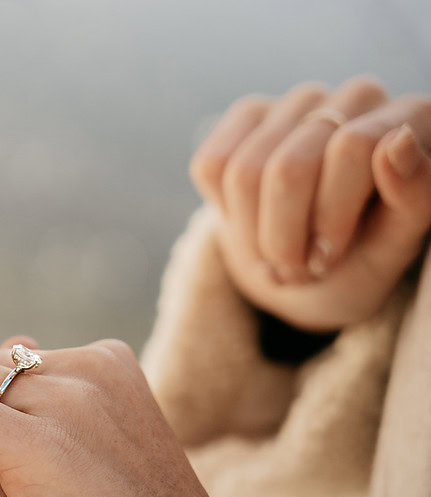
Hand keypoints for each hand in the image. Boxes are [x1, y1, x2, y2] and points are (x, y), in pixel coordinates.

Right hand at [190, 77, 430, 330]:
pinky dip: (224, 211)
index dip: (329, 216)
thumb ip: (414, 198)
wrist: (308, 272)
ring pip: (245, 170)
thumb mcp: (395, 248)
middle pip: (290, 166)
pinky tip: (252, 222)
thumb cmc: (361, 260)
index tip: (327, 260)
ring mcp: (300, 102)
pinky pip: (212, 164)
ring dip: (252, 233)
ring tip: (276, 256)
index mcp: (412, 118)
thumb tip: (397, 141)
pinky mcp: (250, 114)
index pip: (352, 147)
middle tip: (295, 270)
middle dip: (283, 235)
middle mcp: (358, 98)